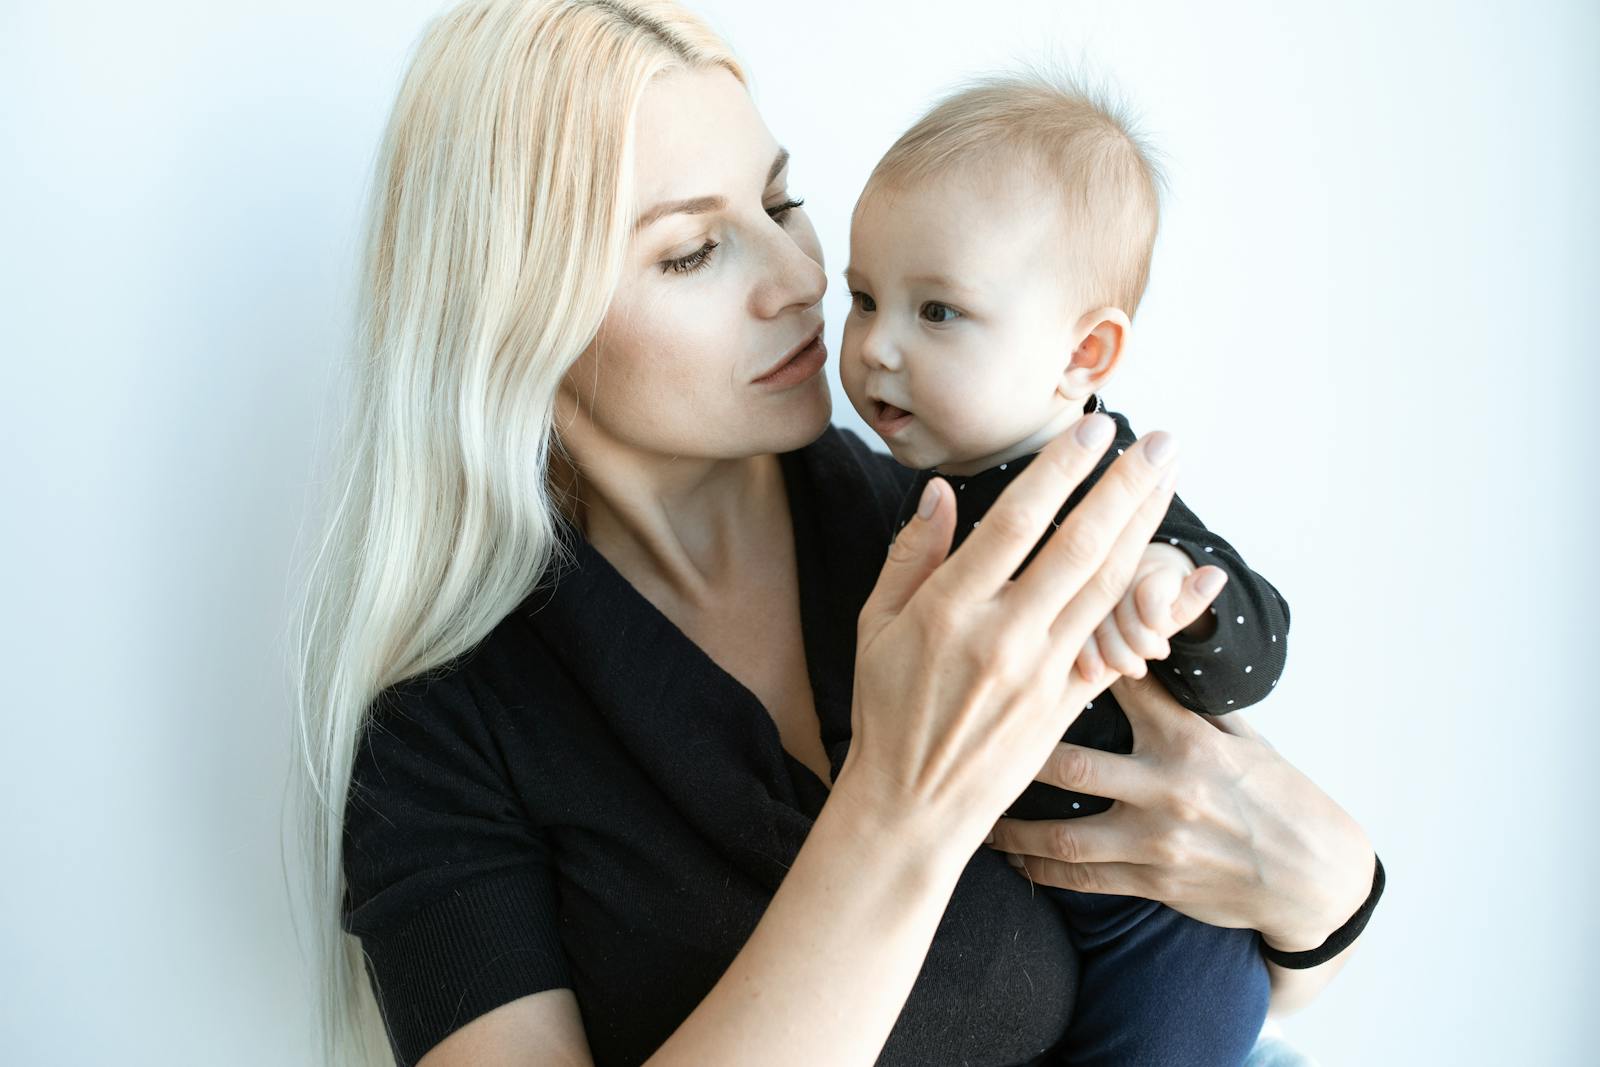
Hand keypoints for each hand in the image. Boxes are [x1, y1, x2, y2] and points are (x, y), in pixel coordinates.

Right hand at [837, 414, 1200, 856]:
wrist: (912, 807)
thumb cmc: (886, 710)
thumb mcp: (876, 626)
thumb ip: (912, 556)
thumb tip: (941, 493)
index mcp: (949, 610)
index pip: (1015, 522)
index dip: (1060, 471)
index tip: (1093, 429)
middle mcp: (1002, 637)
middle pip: (1078, 546)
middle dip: (1125, 487)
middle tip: (1161, 441)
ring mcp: (1040, 673)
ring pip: (1107, 587)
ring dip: (1144, 529)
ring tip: (1168, 481)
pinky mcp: (1065, 704)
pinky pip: (1113, 642)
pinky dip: (1148, 604)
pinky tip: (1173, 571)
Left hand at [983, 668, 1374, 953]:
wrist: (1315, 877)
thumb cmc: (1276, 794)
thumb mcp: (1243, 735)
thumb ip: (1188, 701)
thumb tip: (1142, 651)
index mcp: (1189, 740)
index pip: (1122, 688)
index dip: (1073, 667)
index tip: (1028, 649)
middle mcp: (1168, 790)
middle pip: (1070, 765)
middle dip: (1014, 754)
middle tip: (969, 741)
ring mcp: (1157, 842)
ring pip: (1062, 836)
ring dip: (1010, 828)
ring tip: (972, 813)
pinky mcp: (1153, 884)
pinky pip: (1080, 879)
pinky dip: (1039, 870)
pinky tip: (1011, 860)